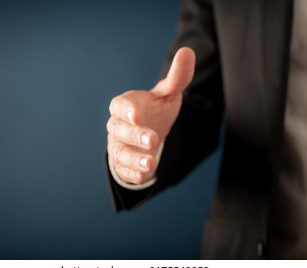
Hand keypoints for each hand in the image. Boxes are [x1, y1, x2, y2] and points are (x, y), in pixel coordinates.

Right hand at [107, 47, 195, 184]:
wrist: (148, 133)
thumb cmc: (155, 110)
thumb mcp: (167, 94)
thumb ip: (177, 77)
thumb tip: (187, 51)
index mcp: (126, 106)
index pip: (119, 105)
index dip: (126, 110)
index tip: (137, 114)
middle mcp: (119, 126)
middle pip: (119, 130)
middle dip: (135, 136)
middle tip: (154, 140)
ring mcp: (120, 146)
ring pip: (120, 153)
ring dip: (134, 160)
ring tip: (151, 165)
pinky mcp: (124, 164)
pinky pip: (124, 170)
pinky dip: (133, 174)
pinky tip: (145, 176)